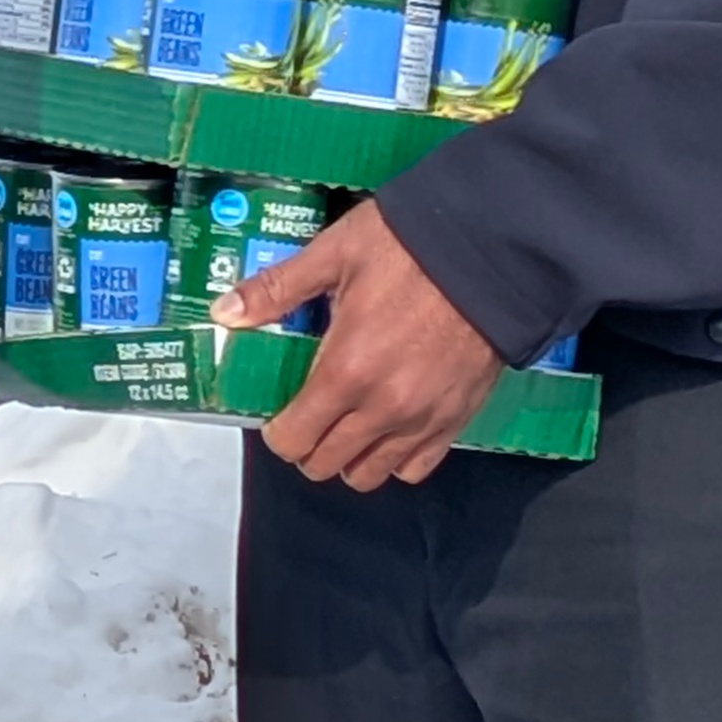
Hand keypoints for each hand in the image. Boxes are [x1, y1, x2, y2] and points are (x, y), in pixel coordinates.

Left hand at [234, 208, 505, 490]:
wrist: (495, 249)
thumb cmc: (413, 247)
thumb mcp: (335, 254)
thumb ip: (277, 289)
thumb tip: (226, 312)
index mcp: (346, 371)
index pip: (293, 440)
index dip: (278, 431)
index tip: (280, 411)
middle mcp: (383, 408)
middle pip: (326, 464)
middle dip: (308, 444)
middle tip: (310, 413)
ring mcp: (423, 419)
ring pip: (371, 474)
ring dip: (350, 456)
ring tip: (348, 423)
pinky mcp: (457, 419)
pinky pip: (417, 467)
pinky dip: (397, 457)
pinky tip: (390, 426)